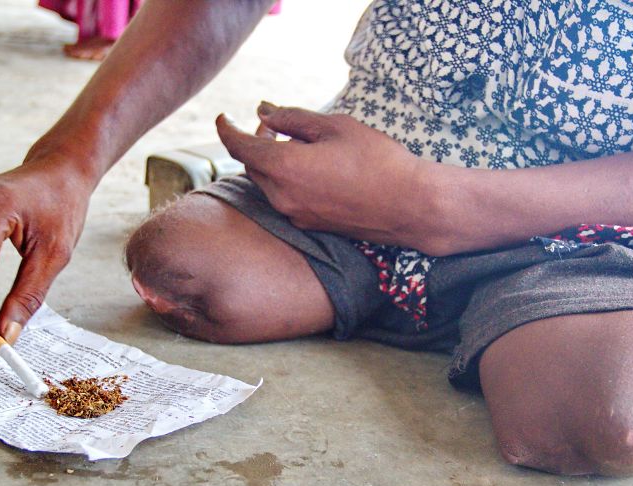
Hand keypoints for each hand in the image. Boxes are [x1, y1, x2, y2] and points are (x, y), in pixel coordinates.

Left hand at [216, 103, 432, 249]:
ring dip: (270, 164)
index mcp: (285, 167)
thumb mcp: (335, 127)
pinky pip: (284, 199)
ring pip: (267, 185)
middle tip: (271, 125)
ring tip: (294, 145)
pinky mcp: (310, 226)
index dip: (227, 129)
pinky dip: (285, 181)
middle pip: (252, 167)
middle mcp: (283, 196)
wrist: (409, 206)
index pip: (239, 147)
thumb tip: (264, 113)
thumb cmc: (377, 160)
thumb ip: (293, 119)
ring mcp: (295, 215)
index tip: (224, 117)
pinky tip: (309, 169)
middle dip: (254, 144)